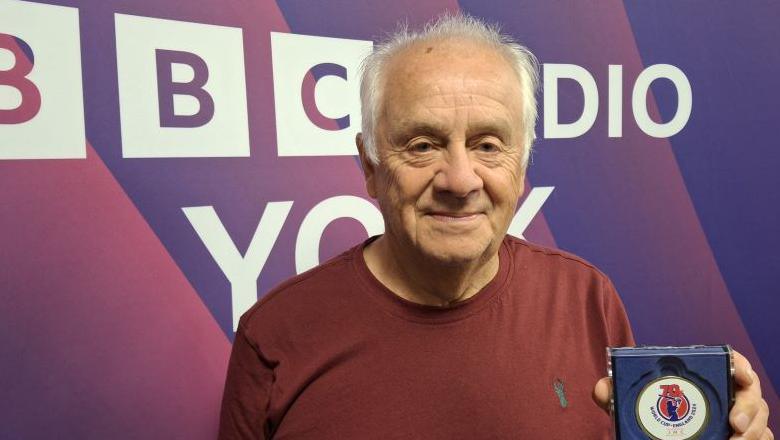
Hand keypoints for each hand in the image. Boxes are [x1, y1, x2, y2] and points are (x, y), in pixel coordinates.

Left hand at [592, 349, 771, 438]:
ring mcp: (737, 419)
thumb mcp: (630, 401)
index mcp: (703, 377)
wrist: (649, 433)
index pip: (731, 362)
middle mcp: (726, 395)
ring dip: (754, 433)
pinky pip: (761, 439)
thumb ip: (615, 392)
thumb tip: (602, 389)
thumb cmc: (647, 411)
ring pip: (761, 422)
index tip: (739, 373)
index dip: (740, 364)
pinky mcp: (740, 437)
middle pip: (752, 395)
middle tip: (735, 425)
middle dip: (750, 409)